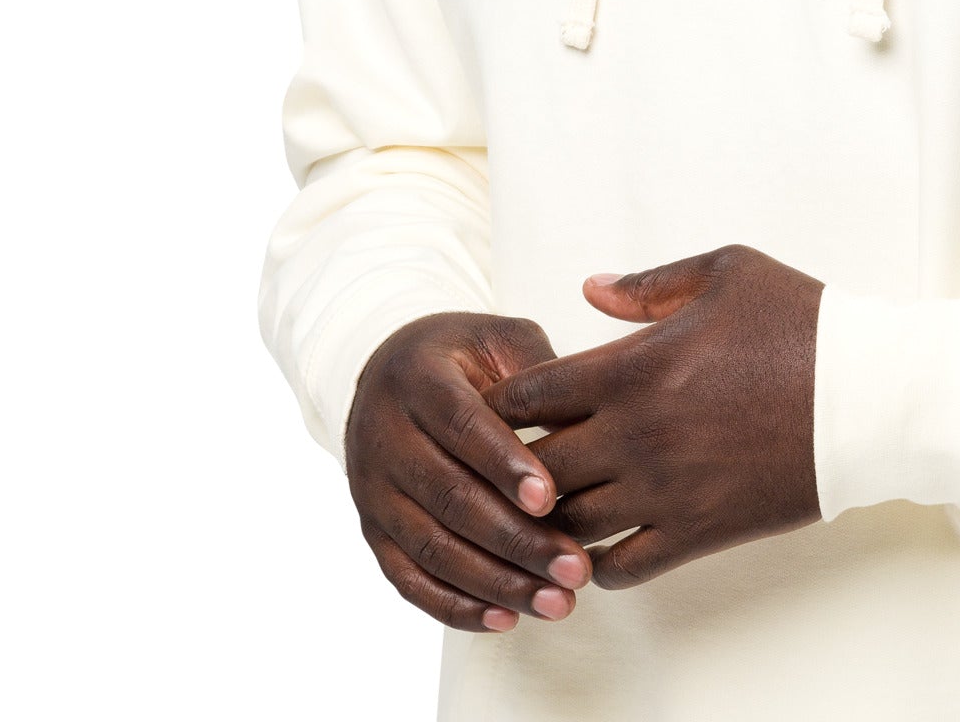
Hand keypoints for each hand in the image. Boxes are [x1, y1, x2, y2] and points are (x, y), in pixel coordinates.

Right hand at [344, 312, 595, 631]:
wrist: (390, 372)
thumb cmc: (465, 357)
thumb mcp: (499, 339)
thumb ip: (537, 375)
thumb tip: (586, 428)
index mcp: (418, 379)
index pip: (461, 426)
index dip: (503, 464)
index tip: (550, 499)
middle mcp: (384, 436)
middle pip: (450, 497)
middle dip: (516, 539)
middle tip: (576, 566)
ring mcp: (373, 489)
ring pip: (433, 547)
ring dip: (497, 582)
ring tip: (557, 601)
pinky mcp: (373, 530)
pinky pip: (409, 580)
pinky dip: (456, 606)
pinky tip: (506, 618)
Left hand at [483, 246, 822, 589]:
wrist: (870, 394)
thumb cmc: (802, 322)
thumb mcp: (726, 272)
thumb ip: (647, 282)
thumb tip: (588, 289)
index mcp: (633, 365)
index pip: (525, 398)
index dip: (503, 405)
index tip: (509, 407)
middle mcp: (636, 433)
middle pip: (533, 470)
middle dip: (518, 466)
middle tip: (523, 461)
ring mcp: (665, 490)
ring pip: (569, 526)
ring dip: (554, 519)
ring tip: (557, 506)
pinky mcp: (699, 532)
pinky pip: (621, 570)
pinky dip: (599, 564)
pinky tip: (605, 543)